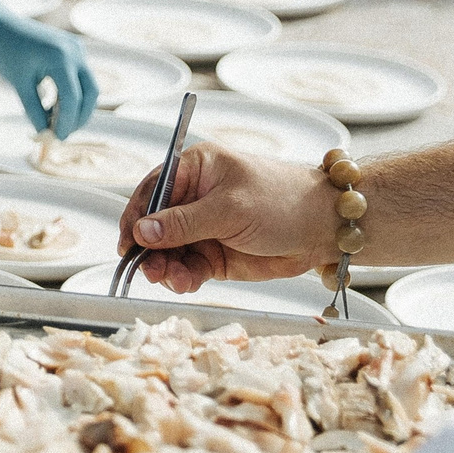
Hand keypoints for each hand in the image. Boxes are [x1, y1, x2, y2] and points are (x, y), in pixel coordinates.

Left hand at [0, 0, 96, 134]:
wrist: (0, 26)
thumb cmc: (5, 53)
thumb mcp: (19, 84)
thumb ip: (33, 109)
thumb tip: (45, 133)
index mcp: (60, 58)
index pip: (72, 97)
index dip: (67, 121)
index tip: (57, 138)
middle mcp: (75, 52)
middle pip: (91, 93)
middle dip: (80, 117)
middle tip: (63, 134)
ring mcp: (77, 49)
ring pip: (89, 86)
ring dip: (77, 107)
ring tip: (56, 123)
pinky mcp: (75, 50)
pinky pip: (81, 77)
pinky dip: (72, 94)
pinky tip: (55, 108)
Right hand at [120, 142, 340, 290]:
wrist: (325, 230)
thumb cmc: (284, 201)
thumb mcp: (230, 208)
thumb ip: (184, 222)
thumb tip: (142, 231)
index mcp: (194, 170)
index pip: (151, 191)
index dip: (135, 217)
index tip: (128, 243)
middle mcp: (193, 198)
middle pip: (154, 226)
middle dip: (149, 249)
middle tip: (149, 269)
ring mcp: (202, 228)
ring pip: (167, 251)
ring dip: (165, 267)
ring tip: (172, 279)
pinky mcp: (213, 254)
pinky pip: (186, 268)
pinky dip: (183, 277)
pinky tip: (186, 282)